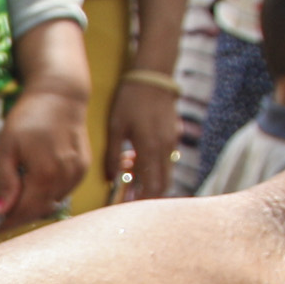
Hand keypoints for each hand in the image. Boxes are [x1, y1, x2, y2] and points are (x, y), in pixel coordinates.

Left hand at [0, 77, 90, 227]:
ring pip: (53, 203)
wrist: (60, 95)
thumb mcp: (7, 146)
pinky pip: (64, 191)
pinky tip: (35, 189)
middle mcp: (65, 178)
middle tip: (1, 219)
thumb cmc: (29, 116)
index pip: (24, 211)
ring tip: (16, 204)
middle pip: (40, 211)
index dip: (7, 223)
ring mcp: (77, 173)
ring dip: (34, 207)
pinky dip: (49, 195)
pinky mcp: (84, 168)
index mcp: (45, 174)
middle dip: (20, 217)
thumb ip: (5, 180)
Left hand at [107, 75, 180, 203]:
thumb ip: (113, 156)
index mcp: (150, 149)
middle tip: (127, 197)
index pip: (152, 187)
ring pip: (165, 173)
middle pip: (162, 185)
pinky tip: (135, 158)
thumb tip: (111, 179)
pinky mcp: (173, 135)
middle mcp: (165, 149)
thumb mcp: (115, 127)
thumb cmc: (130, 100)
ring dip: (148, 179)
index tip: (127, 206)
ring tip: (128, 175)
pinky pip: (165, 160)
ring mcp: (172, 143)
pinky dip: (152, 166)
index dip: (141, 201)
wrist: (153, 77)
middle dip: (146, 195)